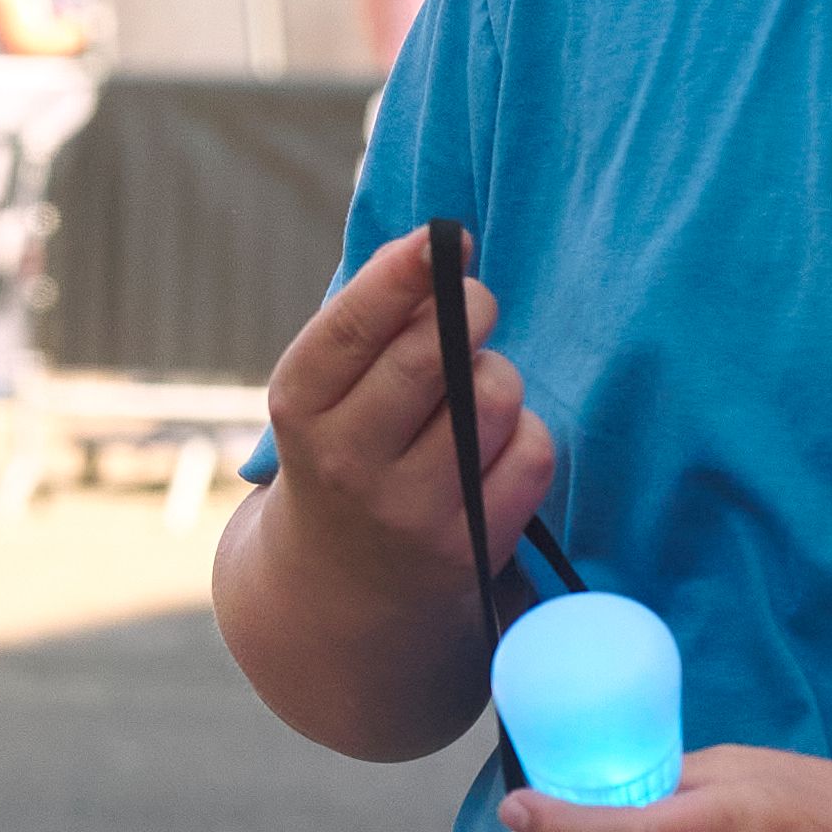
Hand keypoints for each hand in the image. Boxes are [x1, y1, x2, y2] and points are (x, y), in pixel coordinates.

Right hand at [257, 229, 555, 598]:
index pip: (354, 325)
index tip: (444, 238)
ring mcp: (408, 510)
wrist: (335, 593)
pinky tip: (498, 442)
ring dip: (498, 376)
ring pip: (493, 397)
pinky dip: (526, 432)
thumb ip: (369, 327)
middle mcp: (346, 460)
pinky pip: (531, 453)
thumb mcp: (324, 396)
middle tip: (478, 302)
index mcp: (299, 406)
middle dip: (469, 309)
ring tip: (475, 391)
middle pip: (431, 354)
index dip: (405, 273)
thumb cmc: (344, 455)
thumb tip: (435, 249)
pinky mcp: (468, 547)